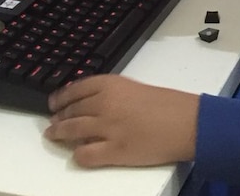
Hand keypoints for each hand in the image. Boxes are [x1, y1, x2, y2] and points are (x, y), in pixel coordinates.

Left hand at [45, 75, 198, 167]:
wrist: (186, 122)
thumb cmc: (167, 104)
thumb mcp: (134, 88)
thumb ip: (111, 93)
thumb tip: (91, 103)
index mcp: (110, 84)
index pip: (74, 89)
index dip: (60, 97)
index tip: (54, 102)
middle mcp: (104, 103)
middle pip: (71, 110)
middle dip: (59, 117)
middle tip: (53, 121)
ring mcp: (107, 128)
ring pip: (71, 131)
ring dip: (59, 134)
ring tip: (54, 135)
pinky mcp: (114, 151)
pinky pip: (85, 155)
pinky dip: (78, 155)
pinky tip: (78, 154)